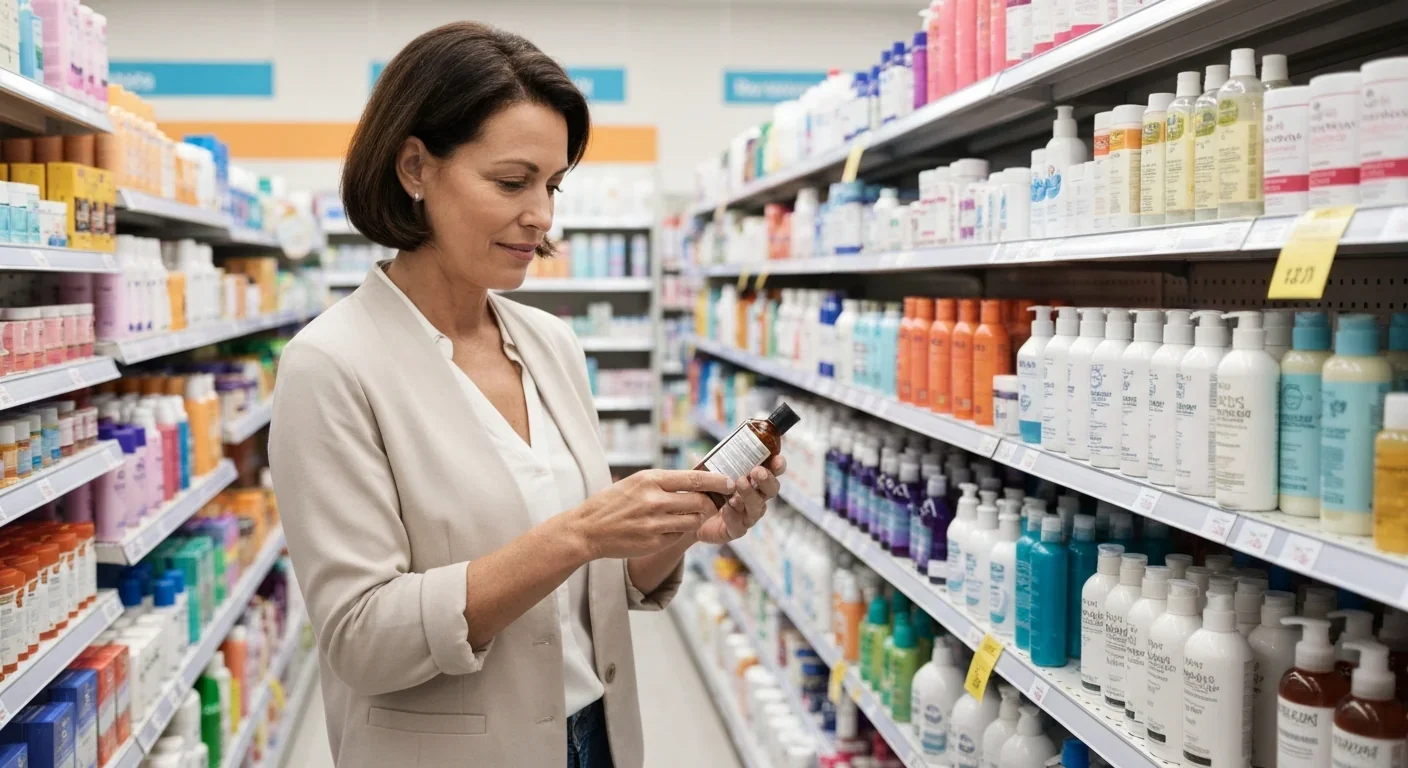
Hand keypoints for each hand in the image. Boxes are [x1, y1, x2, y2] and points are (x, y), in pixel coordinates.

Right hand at [565, 469, 734, 559]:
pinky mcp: (654, 542)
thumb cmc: (612, 503)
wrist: (587, 530)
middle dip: (711, 503)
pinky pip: (678, 536)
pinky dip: (679, 532)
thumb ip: (663, 482)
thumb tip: (695, 479)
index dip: (717, 481)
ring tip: (690, 516)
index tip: (730, 482)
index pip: (694, 478)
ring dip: (696, 519)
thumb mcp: (635, 482)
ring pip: (693, 521)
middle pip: (699, 501)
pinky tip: (668, 528)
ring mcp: (654, 523)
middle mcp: (654, 500)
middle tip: (714, 504)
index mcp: (650, 480)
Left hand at [696, 455, 785, 544]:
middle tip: (756, 472)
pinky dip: (734, 515)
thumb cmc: (706, 488)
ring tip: (740, 483)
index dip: (778, 466)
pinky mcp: (736, 530)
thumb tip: (708, 449)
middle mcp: (756, 498)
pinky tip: (726, 508)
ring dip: (750, 495)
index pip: (772, 472)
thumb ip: (715, 461)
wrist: (690, 515)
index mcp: (754, 481)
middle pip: (771, 490)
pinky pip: (739, 525)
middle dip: (766, 480)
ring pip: (757, 507)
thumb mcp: (710, 471)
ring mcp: (747, 515)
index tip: (777, 460)